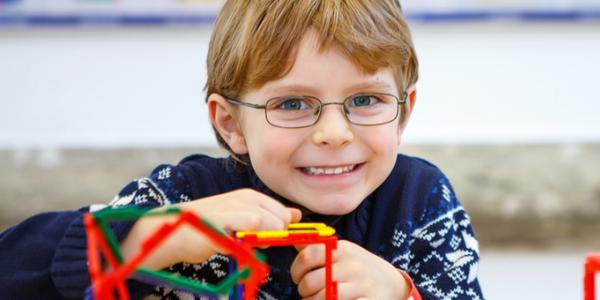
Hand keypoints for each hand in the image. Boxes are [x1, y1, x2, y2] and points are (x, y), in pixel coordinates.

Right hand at [121, 188, 300, 269]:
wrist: (175, 230)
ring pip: (268, 223)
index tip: (265, 239)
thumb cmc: (210, 227)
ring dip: (262, 239)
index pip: (284, 213)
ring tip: (241, 242)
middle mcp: (245, 198)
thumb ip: (270, 216)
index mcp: (251, 196)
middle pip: (281, 220)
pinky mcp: (222, 222)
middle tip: (251, 242)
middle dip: (274, 236)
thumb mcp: (244, 218)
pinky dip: (247, 242)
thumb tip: (296, 214)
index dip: (281, 231)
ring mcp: (233, 208)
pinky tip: (234, 244)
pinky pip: (248, 228)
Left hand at [291, 240, 409, 299]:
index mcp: (341, 249)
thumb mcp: (341, 252)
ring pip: (323, 298)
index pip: (308, 255)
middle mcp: (351, 265)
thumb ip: (317, 247)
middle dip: (303, 290)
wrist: (391, 282)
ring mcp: (361, 285)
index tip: (297, 277)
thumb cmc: (358, 267)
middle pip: (312, 281)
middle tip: (306, 292)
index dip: (296, 269)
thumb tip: (292, 237)